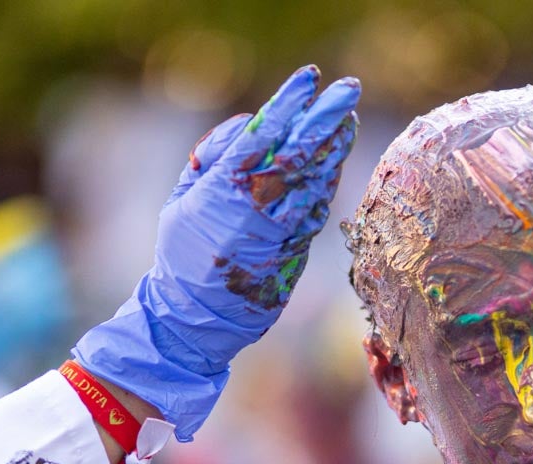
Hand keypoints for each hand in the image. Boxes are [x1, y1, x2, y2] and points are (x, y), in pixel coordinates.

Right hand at [72, 66, 360, 440]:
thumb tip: (247, 124)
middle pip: (299, 152)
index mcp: (220, 188)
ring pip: (316, 181)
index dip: (288, 103)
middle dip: (326, 117)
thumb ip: (210, 157)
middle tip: (350, 89)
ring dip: (337, 147)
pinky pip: (316, 208)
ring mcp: (278, 230)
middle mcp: (254, 207)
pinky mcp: (294, 251)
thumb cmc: (184, 251)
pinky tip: (338, 158)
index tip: (310, 77)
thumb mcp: (181, 199)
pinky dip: (329, 181)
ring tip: (350, 118)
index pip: (261, 134)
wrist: (196, 316)